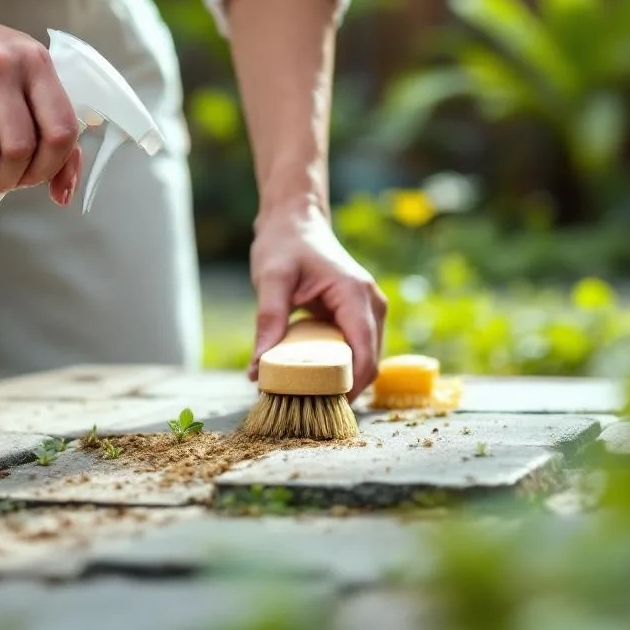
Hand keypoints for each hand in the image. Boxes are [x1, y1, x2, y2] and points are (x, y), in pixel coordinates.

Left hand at [249, 205, 387, 397]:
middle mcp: (371, 304)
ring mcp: (368, 310)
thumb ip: (268, 321)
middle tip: (307, 409)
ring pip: (365, 360)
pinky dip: (338, 368)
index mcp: (356, 294)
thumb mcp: (271, 279)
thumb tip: (257, 369)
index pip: (365, 354)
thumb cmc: (285, 244)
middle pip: (369, 362)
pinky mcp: (358, 316)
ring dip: (341, 380)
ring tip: (306, 397)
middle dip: (343, 389)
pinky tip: (312, 379)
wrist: (295, 221)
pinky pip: (355, 350)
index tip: (321, 407)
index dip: (349, 387)